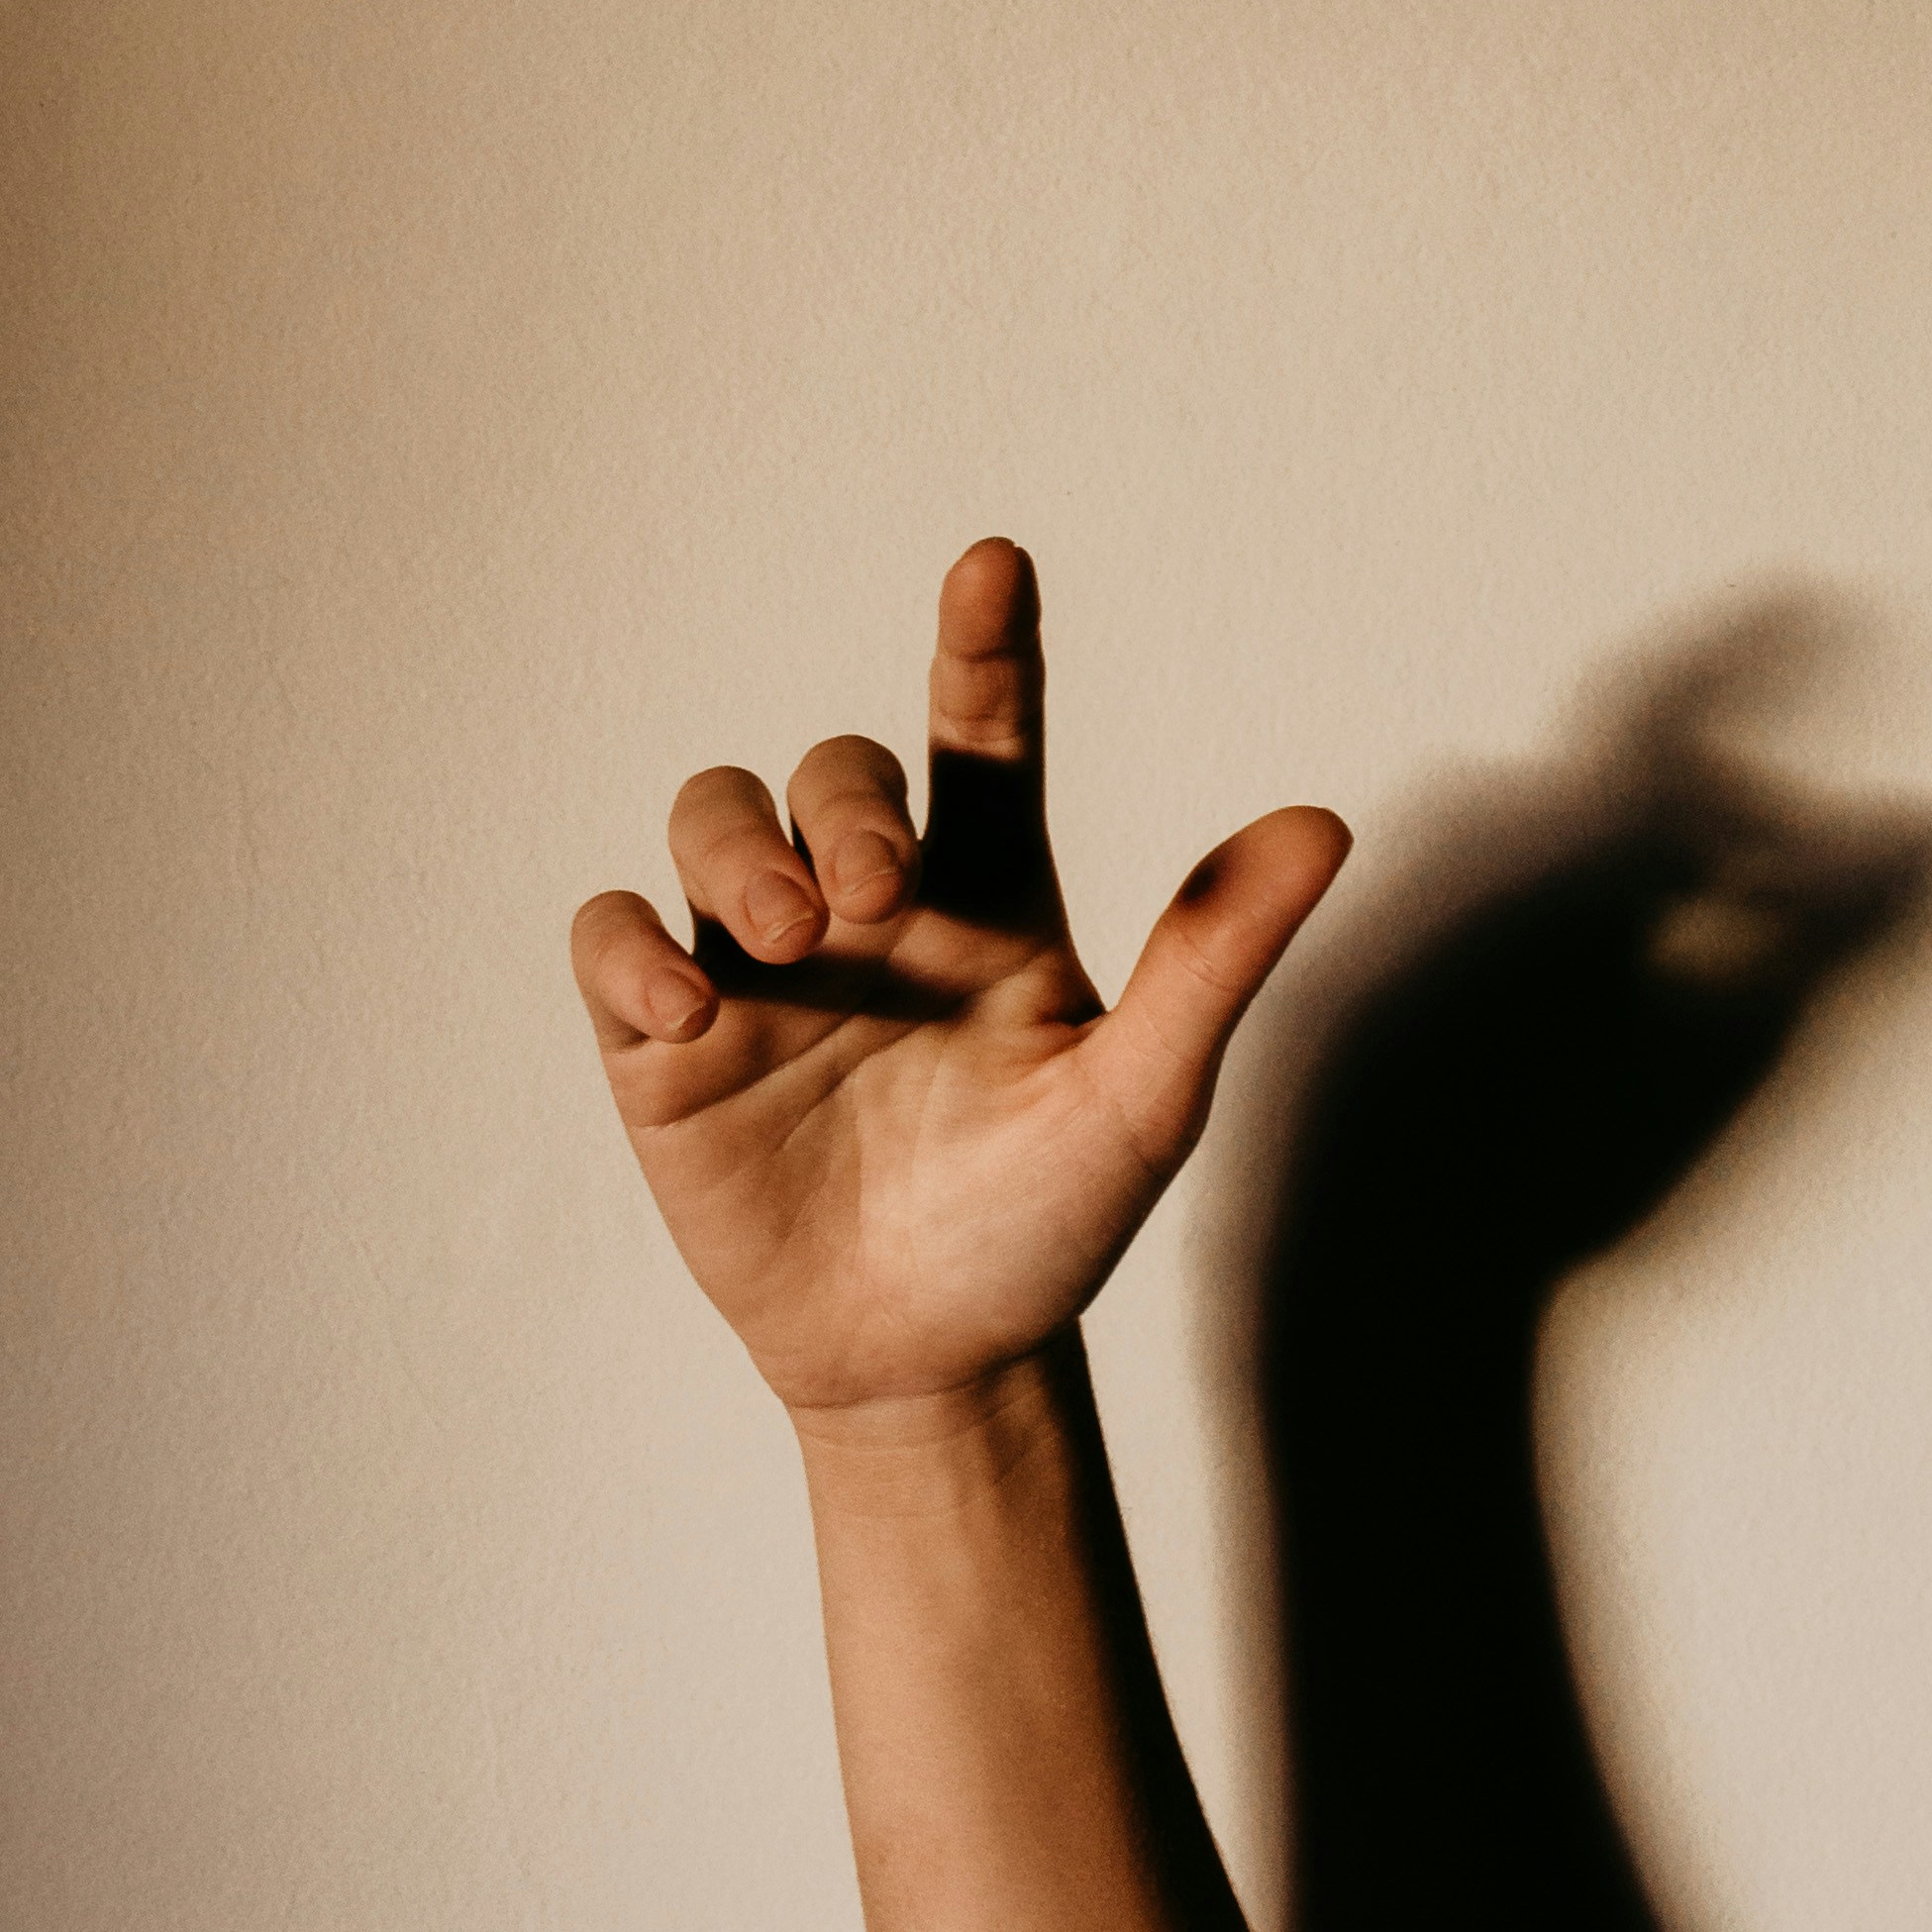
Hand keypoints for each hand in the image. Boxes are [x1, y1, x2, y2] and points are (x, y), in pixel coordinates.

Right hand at [571, 538, 1349, 1429]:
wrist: (934, 1366)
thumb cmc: (1046, 1222)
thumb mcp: (1140, 1095)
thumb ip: (1213, 956)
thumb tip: (1321, 825)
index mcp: (985, 896)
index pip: (980, 734)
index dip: (983, 645)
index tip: (994, 564)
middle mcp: (867, 905)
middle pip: (829, 771)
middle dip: (842, 802)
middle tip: (870, 888)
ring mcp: (760, 965)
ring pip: (712, 813)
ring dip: (738, 846)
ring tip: (789, 929)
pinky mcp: (668, 1041)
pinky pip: (610, 934)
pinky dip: (630, 945)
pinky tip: (684, 1004)